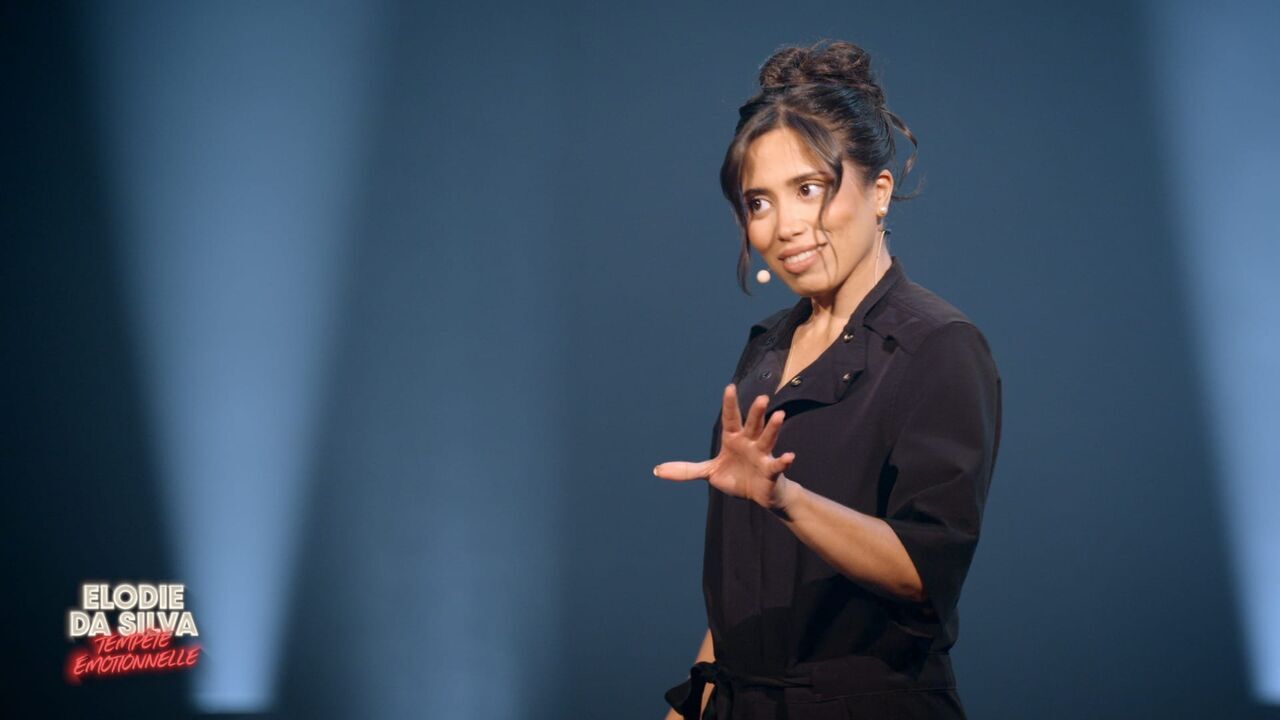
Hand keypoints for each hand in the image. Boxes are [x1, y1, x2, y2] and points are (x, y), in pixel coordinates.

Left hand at [654, 384, 795, 508]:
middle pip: (753, 423)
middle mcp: (750, 442)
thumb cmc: (736, 477)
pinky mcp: (771, 470)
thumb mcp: (709, 473)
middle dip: (756, 412)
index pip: (731, 418)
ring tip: (779, 415)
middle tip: (762, 398)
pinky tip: (789, 457)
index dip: (730, 404)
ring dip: (773, 428)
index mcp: (733, 439)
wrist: (758, 495)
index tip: (730, 387)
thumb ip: (686, 470)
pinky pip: (778, 464)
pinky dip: (784, 461)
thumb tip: (656, 470)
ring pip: (767, 438)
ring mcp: (762, 455)